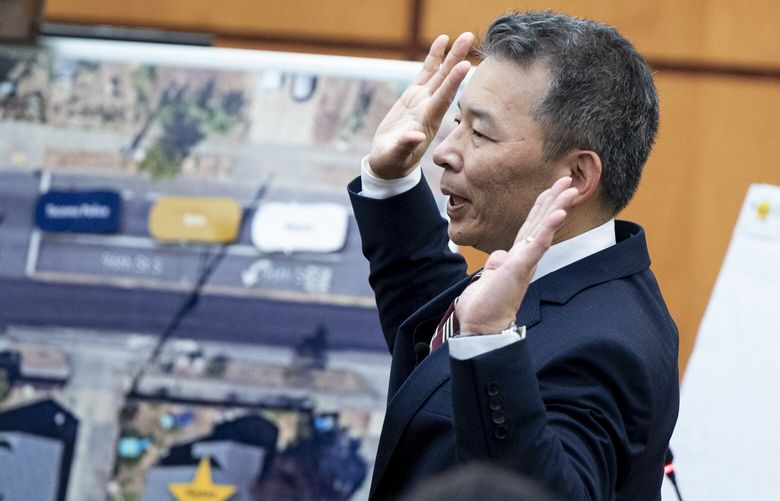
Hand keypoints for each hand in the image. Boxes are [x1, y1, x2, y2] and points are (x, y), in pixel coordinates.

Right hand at [367, 32, 472, 178]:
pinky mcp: (414, 96)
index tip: (466, 66)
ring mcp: (423, 100)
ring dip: (450, 56)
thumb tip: (414, 137)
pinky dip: (433, 58)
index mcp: (427, 121)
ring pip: (439, 74)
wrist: (389, 162)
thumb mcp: (394, 156)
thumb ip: (404, 146)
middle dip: (457, 60)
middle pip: (446, 81)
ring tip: (461, 36)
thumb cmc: (391, 162)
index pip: (443, 99)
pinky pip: (426, 73)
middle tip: (469, 38)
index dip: (453, 83)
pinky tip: (441, 42)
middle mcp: (429, 108)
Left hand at [455, 177, 578, 334]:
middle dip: (555, 199)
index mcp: (517, 258)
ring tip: (570, 189)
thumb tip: (497, 258)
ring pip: (544, 229)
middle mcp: (524, 258)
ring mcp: (524, 262)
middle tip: (570, 180)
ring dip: (557, 207)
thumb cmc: (484, 308)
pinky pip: (537, 245)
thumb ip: (495, 266)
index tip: (552, 188)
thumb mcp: (489, 280)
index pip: (531, 227)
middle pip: (542, 223)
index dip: (542, 207)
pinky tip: (558, 213)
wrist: (481, 328)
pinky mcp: (520, 268)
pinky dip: (548, 228)